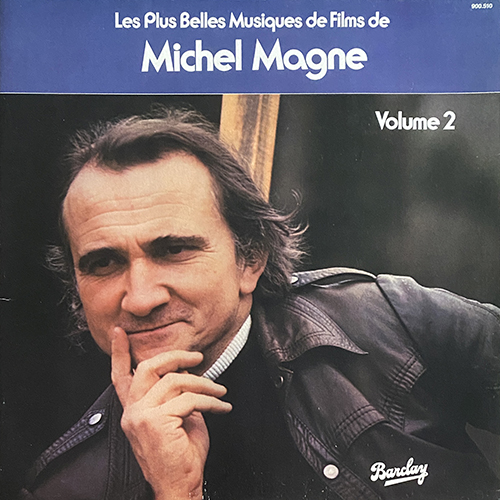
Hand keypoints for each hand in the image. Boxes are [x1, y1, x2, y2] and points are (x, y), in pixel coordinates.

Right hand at [111, 327, 231, 499]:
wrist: (179, 487)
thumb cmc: (181, 456)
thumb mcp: (176, 419)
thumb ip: (176, 396)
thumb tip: (189, 374)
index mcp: (133, 410)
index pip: (120, 375)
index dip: (120, 352)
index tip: (120, 332)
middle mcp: (132, 411)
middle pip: (149, 367)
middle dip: (176, 356)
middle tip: (198, 357)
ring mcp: (141, 416)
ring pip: (175, 381)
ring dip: (204, 383)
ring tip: (219, 391)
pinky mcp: (155, 422)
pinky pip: (189, 400)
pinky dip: (211, 401)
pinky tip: (222, 406)